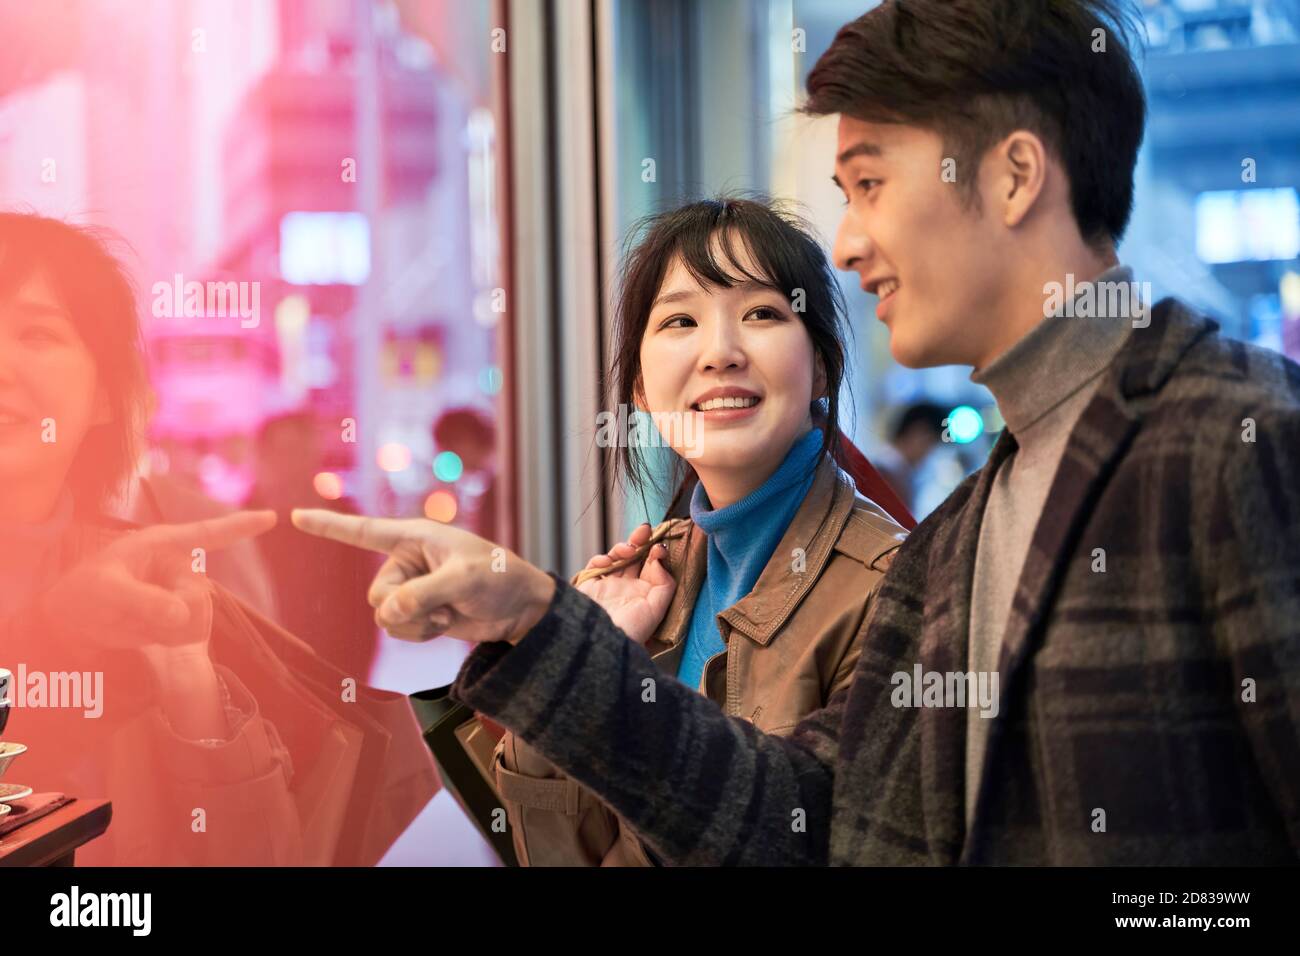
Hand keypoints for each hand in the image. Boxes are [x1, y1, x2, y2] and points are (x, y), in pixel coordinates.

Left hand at [37, 511, 275, 652]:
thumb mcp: (105, 591)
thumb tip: (180, 614)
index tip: (272, 517)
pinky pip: (191, 633)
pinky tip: (143, 632)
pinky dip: (166, 639)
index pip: (207, 533)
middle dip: (168, 613)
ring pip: (197, 618)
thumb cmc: (85, 591)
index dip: (241, 526)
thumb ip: (142, 601)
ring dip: (164, 629)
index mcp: (162, 544)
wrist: (74, 621)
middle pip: (198, 595)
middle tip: (127, 615)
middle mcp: (179, 566)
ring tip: (131, 622)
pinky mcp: (182, 616)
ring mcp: (182, 592)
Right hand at [290, 510, 556, 644]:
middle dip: (406, 607)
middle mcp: (407, 560)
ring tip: (448, 612)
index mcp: (415, 536)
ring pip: (384, 616)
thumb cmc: (499, 578)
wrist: (520, 608)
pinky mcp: (418, 612)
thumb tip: (388, 613)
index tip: (295, 516)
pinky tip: (447, 622)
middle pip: (377, 594)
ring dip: (415, 623)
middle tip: (443, 604)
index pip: (363, 530)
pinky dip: (420, 632)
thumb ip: (424, 594)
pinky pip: (398, 629)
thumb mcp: (466, 580)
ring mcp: (411, 588)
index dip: (328, 526)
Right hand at [576, 523, 675, 643]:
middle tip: (645, 529)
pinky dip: (601, 559)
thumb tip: (658, 560)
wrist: (598, 643)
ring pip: (616, 557)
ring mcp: (607, 586)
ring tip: (628, 549)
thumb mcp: (655, 610)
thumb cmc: (629, 631)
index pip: (651, 566)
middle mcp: (626, 589)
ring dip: (623, 547)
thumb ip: (663, 583)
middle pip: (635, 558)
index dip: (655, 553)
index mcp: (643, 595)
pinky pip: (595, 565)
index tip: (659, 547)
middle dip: (640, 541)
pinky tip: (607, 562)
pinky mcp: (589, 585)